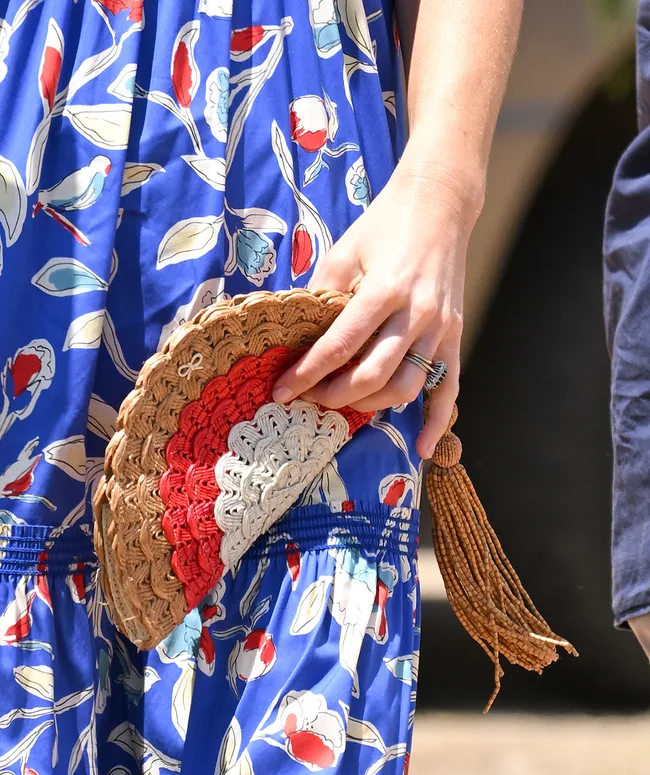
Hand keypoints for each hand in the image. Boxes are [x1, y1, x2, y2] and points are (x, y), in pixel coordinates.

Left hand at [272, 164, 482, 457]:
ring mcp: (441, 329)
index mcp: (384, 290)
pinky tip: (420, 447)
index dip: (307, 374)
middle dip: (334, 395)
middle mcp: (416, 314)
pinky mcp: (455, 336)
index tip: (281, 392)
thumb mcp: (343, 251)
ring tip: (345, 404)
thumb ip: (322, 296)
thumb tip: (299, 339)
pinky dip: (436, 421)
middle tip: (310, 398)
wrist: (440, 204)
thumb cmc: (384, 224)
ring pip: (407, 387)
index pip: (339, 347)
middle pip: (373, 375)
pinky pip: (449, 387)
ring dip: (372, 405)